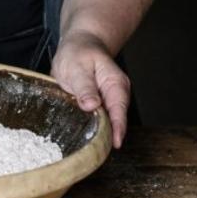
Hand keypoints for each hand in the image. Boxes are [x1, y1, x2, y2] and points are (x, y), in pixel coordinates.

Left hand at [50, 31, 130, 148]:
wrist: (80, 45)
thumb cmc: (79, 52)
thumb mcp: (78, 66)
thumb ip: (84, 86)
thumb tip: (92, 105)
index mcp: (115, 84)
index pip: (119, 110)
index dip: (117, 128)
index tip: (115, 143)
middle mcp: (116, 95)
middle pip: (115, 120)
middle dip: (107, 136)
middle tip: (97, 152)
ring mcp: (108, 101)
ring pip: (106, 122)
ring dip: (99, 133)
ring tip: (90, 149)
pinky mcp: (98, 105)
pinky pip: (98, 119)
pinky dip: (92, 127)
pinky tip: (84, 137)